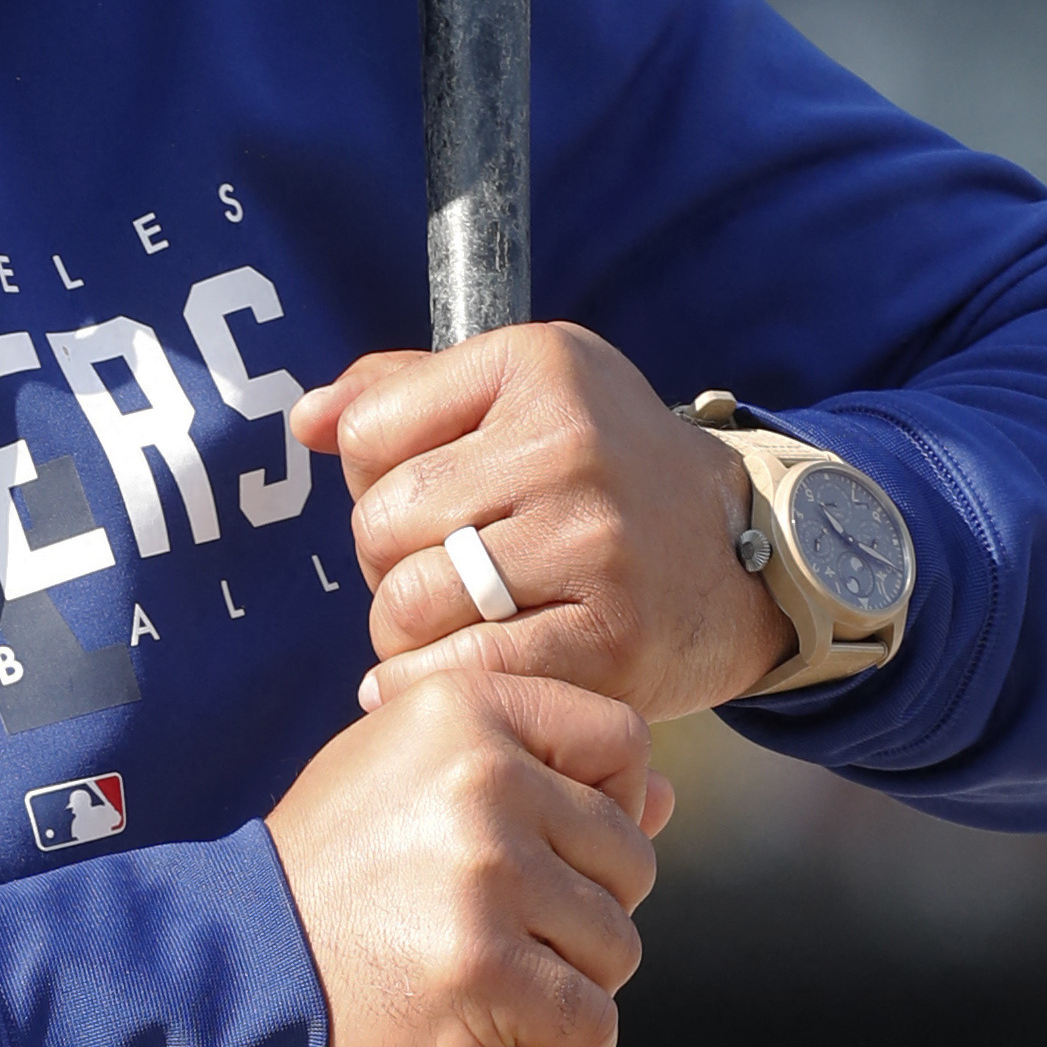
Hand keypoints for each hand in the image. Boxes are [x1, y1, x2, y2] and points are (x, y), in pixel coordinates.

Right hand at [264, 659, 670, 1046]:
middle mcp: (484, 778)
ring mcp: (486, 875)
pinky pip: (590, 1022)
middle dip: (584, 910)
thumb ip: (532, 769)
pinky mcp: (484, 969)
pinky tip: (514, 1042)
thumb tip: (661, 795)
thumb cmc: (331, 872)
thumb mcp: (410, 775)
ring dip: (569, 982)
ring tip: (491, 982)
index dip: (611, 802)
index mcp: (465, 710)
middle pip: (630, 855)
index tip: (553, 846)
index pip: (621, 739)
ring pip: (616, 945)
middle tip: (503, 932)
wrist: (236, 964)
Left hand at [291, 324, 793, 725]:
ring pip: (408, 603)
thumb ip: (403, 393)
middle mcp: (567, 441)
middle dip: (389, 563)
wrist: (743, 555)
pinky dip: (432, 684)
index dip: (376, 480)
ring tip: (455, 622)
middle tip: (444, 573)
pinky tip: (446, 673)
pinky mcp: (610, 636)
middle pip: (378, 525)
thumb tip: (304, 420)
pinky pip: (464, 670)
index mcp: (536, 362)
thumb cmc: (605, 473)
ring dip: (408, 632)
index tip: (432, 501)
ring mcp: (593, 541)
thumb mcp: (523, 394)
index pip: (364, 435)